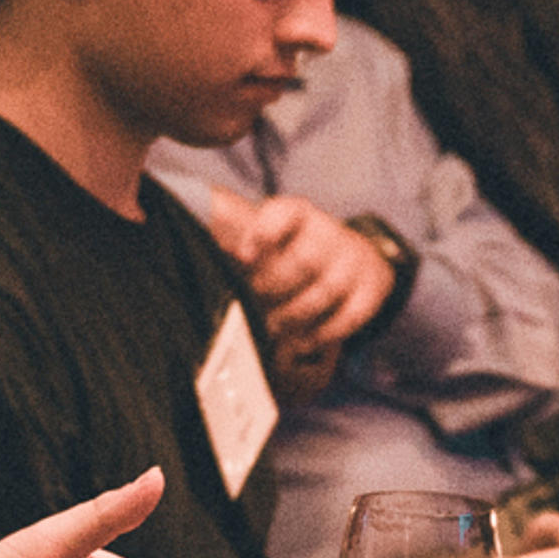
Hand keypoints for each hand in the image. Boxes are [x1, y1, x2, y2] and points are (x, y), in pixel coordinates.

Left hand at [200, 190, 392, 383]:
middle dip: (272, 289)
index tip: (243, 256)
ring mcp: (354, 261)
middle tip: (253, 305)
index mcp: (298, 214)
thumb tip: (186, 250)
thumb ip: (235, 242)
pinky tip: (300, 343)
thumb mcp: (271, 239)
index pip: (283, 214)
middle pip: (301, 262)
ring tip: (270, 330)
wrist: (359, 260)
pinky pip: (347, 317)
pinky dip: (322, 334)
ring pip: (323, 293)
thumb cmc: (295, 253)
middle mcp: (329, 233)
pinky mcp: (372, 288)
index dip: (264, 232)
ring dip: (293, 317)